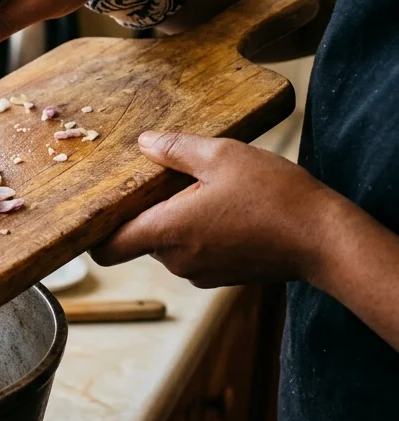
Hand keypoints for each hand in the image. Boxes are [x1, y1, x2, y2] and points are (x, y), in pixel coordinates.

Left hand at [90, 131, 339, 287]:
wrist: (325, 239)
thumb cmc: (275, 196)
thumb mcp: (223, 156)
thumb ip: (176, 149)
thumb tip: (144, 143)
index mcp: (167, 232)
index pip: (107, 249)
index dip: (96, 232)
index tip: (102, 209)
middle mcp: (176, 260)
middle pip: (141, 237)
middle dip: (152, 210)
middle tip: (179, 180)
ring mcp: (198, 273)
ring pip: (170, 243)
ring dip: (180, 219)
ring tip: (213, 192)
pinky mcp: (220, 277)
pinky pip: (195, 252)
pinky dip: (202, 233)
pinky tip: (231, 211)